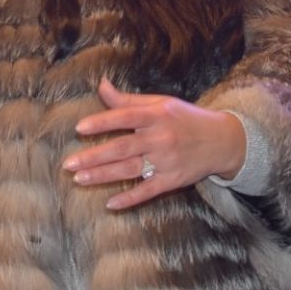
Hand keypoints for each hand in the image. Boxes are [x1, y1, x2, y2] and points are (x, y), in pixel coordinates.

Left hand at [61, 77, 246, 210]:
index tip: (79, 128)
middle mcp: (160, 138)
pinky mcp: (173, 180)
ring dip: (103, 176)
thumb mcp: (160, 103)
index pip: (125, 117)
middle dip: (94, 156)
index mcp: (156, 115)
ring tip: (79, 179)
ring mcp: (167, 161)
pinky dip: (130, 198)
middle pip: (122, 148)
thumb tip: (101, 85)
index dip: (102, 122)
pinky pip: (148, 191)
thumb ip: (128, 99)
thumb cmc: (184, 118)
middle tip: (68, 164)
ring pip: (130, 170)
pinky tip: (110, 204)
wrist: (222, 140)